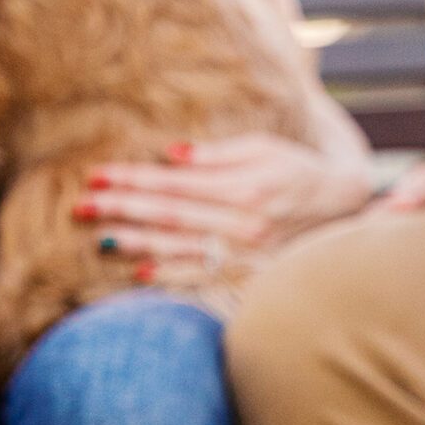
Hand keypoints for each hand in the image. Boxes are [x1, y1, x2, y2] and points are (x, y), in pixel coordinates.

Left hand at [77, 132, 375, 265]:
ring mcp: (246, 253)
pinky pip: (203, 277)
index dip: (133, 178)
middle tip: (82, 205)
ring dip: (136, 242)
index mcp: (243, 188)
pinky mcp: (250, 274)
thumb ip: (217, 154)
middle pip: (170, 215)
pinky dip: (170, 275)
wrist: (343, 211)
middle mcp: (243, 224)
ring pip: (181, 248)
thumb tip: (169, 154)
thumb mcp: (264, 148)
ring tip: (98, 236)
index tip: (96, 175)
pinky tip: (139, 271)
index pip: (175, 182)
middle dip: (123, 208)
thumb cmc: (297, 171)